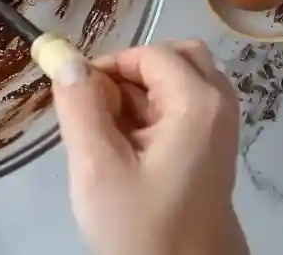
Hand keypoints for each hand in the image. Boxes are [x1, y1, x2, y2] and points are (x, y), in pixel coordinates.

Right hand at [53, 40, 247, 254]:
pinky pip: (180, 107)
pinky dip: (150, 115)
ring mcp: (219, 129)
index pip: (147, 53)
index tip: (77, 101)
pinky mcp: (211, 149)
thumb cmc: (142, 228)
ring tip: (110, 137)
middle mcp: (218, 106)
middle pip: (173, 58)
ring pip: (176, 81)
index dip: (108, 67)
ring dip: (139, 95)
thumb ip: (79, 106)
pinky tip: (127, 152)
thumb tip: (63, 56)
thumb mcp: (97, 167)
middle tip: (100, 113)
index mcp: (197, 103)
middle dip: (130, 74)